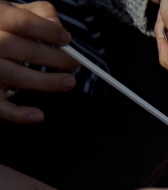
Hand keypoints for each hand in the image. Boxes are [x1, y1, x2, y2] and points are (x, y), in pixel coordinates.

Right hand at [0, 1, 79, 123]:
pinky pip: (0, 106)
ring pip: (16, 77)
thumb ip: (36, 12)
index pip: (23, 22)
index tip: (66, 39)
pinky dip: (19, 114)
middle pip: (23, 50)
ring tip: (69, 82)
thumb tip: (56, 24)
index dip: (49, 31)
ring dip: (48, 82)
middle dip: (55, 58)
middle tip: (74, 63)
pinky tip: (38, 115)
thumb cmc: (1, 27)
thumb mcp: (13, 11)